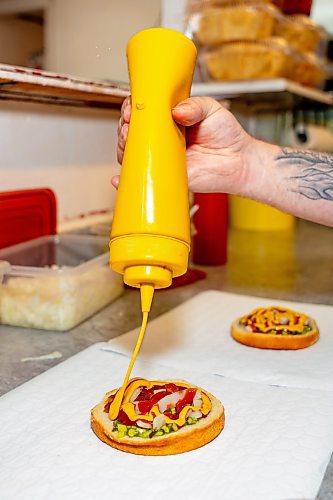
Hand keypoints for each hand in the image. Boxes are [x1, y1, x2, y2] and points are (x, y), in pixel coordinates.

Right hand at [114, 96, 254, 193]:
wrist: (238, 161)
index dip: (132, 108)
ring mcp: (159, 158)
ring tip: (129, 142)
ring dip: (122, 148)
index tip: (132, 110)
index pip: (142, 110)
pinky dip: (125, 181)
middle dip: (124, 127)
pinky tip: (119, 179)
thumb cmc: (226, 134)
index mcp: (167, 118)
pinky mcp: (163, 176)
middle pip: (130, 131)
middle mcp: (159, 138)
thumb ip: (195, 106)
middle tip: (130, 125)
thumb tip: (176, 111)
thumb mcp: (212, 110)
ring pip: (129, 154)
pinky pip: (141, 178)